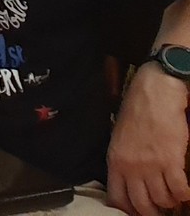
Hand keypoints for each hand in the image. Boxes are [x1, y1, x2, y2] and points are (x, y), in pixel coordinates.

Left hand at [109, 64, 189, 215]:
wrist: (154, 94)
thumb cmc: (137, 113)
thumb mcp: (119, 139)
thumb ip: (123, 162)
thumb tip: (129, 184)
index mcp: (115, 161)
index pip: (118, 198)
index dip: (129, 211)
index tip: (139, 213)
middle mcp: (131, 167)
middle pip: (141, 205)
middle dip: (153, 212)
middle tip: (161, 210)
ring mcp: (150, 166)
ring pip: (162, 200)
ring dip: (171, 202)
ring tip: (174, 197)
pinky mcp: (170, 161)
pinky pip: (179, 190)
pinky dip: (184, 195)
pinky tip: (185, 192)